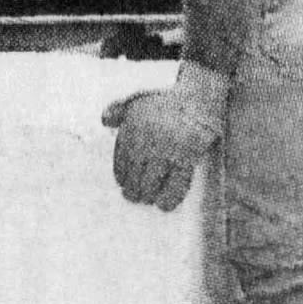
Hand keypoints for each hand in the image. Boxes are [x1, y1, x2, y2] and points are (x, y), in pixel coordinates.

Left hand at [104, 66, 227, 212]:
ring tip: (146, 199)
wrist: (198, 98)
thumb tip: (104, 121)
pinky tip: (164, 205)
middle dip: (132, 190)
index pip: (121, 161)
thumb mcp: (138, 99)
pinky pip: (176, 184)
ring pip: (151, 183)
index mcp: (133, 128)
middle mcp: (147, 140)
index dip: (121, 175)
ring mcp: (167, 150)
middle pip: (134, 176)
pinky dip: (169, 198)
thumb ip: (118, 109)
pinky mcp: (186, 157)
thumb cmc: (167, 101)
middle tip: (133, 196)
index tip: (123, 182)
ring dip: (146, 196)